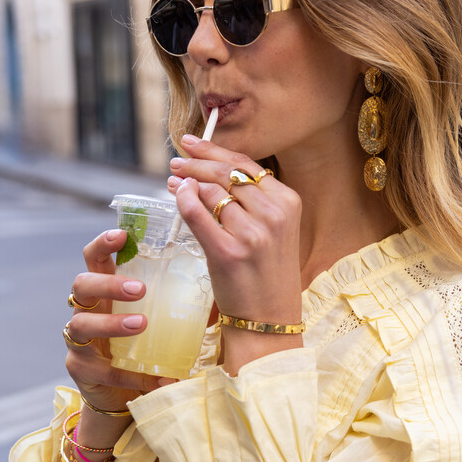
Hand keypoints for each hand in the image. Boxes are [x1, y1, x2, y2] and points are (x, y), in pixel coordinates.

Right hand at [63, 228, 172, 410]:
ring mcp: (79, 340)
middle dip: (108, 283)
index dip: (103, 244)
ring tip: (140, 325)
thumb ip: (176, 305)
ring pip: (81, 323)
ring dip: (111, 323)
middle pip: (82, 284)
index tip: (121, 235)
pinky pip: (100, 368)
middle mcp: (87, 310)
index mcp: (105, 291)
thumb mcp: (157, 321)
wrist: (124, 394)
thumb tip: (218, 295)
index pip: (94, 258)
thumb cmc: (143, 348)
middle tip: (139, 290)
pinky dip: (127, 373)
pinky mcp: (81, 370)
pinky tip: (153, 379)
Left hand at [169, 135, 302, 371]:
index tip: (192, 143)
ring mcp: (252, 234)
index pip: (247, 164)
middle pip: (227, 174)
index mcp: (288, 202)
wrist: (269, 318)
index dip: (215, 151)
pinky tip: (176, 194)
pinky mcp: (229, 252)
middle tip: (175, 163)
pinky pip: (198, 213)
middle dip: (195, 163)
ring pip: (211, 191)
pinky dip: (183, 199)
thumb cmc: (266, 274)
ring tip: (173, 180)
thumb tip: (209, 172)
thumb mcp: (273, 230)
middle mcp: (273, 215)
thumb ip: (252, 201)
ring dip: (187, 182)